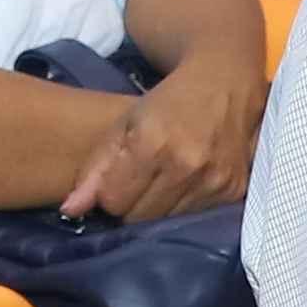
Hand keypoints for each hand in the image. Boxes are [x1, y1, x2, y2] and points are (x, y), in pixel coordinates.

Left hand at [60, 48, 259, 223]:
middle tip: (140, 180)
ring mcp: (213, 180)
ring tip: (164, 180)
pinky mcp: (234, 191)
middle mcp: (185, 165)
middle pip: (139, 217)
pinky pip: (195, 217)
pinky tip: (187, 182)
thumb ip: (94, 169)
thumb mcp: (124, 124)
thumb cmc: (167, 103)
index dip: (110, 193)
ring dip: (159, 207)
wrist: (225, 84)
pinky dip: (185, 205)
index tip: (117, 178)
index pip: (113, 202)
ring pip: (166, 222)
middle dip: (132, 204)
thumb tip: (71, 210)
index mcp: (152, 143)